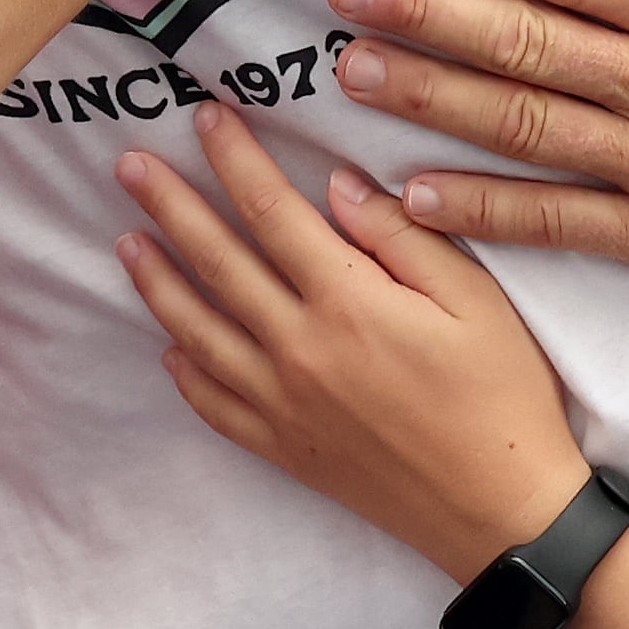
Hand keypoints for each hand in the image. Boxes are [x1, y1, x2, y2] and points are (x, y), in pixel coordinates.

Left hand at [116, 107, 590, 579]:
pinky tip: (171, 343)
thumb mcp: (475, 299)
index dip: (234, 159)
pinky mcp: (283, 448)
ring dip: (157, 282)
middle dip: (170, 205)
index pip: (272, 212)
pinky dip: (185, 369)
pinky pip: (214, 404)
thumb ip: (401, 237)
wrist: (497, 512)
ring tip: (127, 241)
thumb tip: (336, 186)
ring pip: (199, 330)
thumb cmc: (501, 397)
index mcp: (348, 303)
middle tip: (130, 165)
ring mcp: (282, 405)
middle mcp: (299, 350)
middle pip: (218, 263)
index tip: (205, 116)